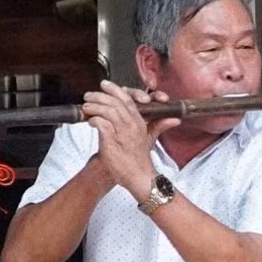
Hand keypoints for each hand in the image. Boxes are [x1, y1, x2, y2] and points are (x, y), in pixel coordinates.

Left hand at [81, 81, 177, 199]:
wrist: (138, 177)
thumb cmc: (139, 159)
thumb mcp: (150, 139)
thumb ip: (160, 125)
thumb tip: (175, 119)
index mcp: (140, 122)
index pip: (128, 99)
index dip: (116, 89)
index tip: (105, 85)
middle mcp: (132, 125)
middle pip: (117, 102)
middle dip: (101, 95)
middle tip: (89, 94)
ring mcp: (123, 132)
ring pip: (108, 111)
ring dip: (95, 106)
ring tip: (86, 107)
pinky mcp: (113, 141)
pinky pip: (102, 125)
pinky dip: (95, 120)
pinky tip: (90, 122)